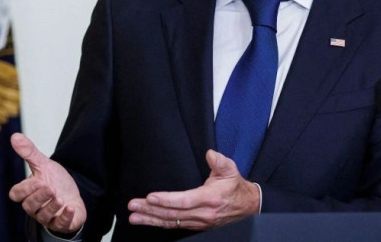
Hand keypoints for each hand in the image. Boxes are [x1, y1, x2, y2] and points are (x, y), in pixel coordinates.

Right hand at [8, 133, 86, 233]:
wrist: (73, 195)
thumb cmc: (55, 181)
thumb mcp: (44, 165)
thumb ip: (29, 152)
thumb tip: (15, 136)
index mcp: (28, 193)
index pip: (17, 194)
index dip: (25, 189)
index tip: (37, 179)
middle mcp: (35, 207)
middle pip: (29, 206)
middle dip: (39, 197)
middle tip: (50, 188)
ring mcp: (48, 216)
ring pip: (43, 216)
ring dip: (51, 206)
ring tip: (60, 198)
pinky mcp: (61, 223)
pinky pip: (60, 224)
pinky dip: (64, 217)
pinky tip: (70, 208)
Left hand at [127, 149, 258, 230]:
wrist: (247, 206)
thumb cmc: (235, 186)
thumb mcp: (230, 169)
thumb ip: (219, 161)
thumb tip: (209, 154)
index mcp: (209, 199)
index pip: (184, 201)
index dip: (166, 200)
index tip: (150, 197)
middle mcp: (202, 213)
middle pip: (172, 214)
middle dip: (150, 210)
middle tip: (133, 206)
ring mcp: (199, 222)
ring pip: (171, 222)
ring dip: (151, 220)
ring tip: (134, 217)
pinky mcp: (196, 226)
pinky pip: (175, 225)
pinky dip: (160, 223)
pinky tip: (148, 220)